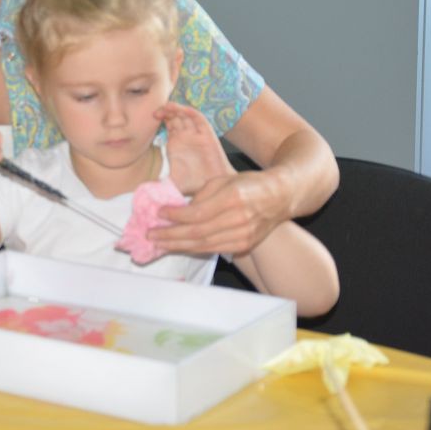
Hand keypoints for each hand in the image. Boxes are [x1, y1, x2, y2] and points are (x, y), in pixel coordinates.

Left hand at [147, 169, 288, 255]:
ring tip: (159, 243)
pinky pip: (214, 249)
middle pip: (198, 232)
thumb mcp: (224, 180)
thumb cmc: (248, 184)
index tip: (158, 213)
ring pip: (204, 245)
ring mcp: (243, 235)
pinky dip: (194, 249)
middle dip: (170, 235)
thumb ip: (201, 195)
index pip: (197, 212)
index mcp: (232, 198)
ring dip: (178, 245)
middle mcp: (238, 219)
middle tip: (150, 234)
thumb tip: (179, 209)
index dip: (175, 215)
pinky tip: (179, 246)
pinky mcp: (244, 245)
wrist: (279, 196)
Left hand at [156, 101, 233, 193]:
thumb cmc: (195, 185)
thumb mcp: (172, 184)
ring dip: (176, 109)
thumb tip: (143, 194)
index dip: (159, 119)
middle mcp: (185, 137)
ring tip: (166, 107)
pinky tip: (181, 110)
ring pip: (184, 115)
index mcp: (175, 144)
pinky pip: (199, 119)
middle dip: (165, 112)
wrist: (215, 188)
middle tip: (155, 113)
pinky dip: (190, 112)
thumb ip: (159, 186)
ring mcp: (196, 135)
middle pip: (174, 117)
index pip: (167, 125)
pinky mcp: (207, 135)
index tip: (149, 119)